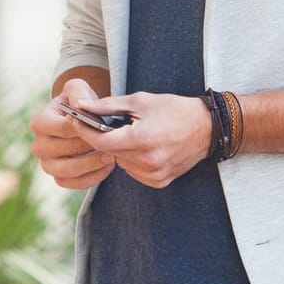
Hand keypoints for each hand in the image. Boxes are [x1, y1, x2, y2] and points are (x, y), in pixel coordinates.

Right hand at [30, 78, 115, 189]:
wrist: (81, 121)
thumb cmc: (78, 104)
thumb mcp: (78, 90)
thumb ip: (78, 93)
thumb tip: (81, 105)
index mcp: (39, 122)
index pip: (63, 128)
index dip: (84, 128)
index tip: (103, 126)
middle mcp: (38, 145)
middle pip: (65, 150)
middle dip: (89, 146)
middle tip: (111, 143)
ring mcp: (47, 164)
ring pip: (67, 170)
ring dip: (91, 164)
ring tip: (110, 156)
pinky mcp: (59, 178)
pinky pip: (74, 184)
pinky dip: (92, 178)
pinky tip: (107, 166)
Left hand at [77, 91, 212, 188]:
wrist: (208, 128)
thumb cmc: (173, 109)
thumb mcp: (139, 101)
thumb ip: (106, 106)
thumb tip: (80, 105)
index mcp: (141, 139)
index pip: (100, 142)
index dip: (84, 131)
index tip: (75, 119)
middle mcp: (147, 161)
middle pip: (108, 152)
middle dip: (104, 138)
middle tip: (108, 123)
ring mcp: (154, 175)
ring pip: (119, 163)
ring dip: (119, 150)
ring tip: (133, 134)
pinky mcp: (159, 182)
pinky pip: (132, 171)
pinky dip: (132, 160)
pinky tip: (145, 147)